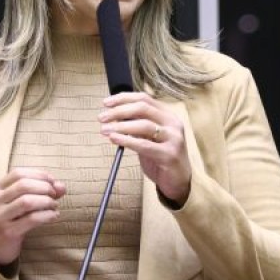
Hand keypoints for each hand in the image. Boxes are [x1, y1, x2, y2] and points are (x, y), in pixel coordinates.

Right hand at [0, 168, 65, 265]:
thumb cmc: (10, 220)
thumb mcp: (20, 202)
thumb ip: (39, 191)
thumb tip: (61, 186)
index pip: (18, 173)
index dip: (39, 175)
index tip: (52, 182)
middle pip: (24, 185)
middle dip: (44, 187)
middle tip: (55, 195)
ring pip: (27, 201)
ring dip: (46, 201)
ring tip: (54, 206)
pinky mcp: (8, 232)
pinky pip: (32, 219)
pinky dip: (47, 215)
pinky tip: (54, 216)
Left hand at [99, 91, 191, 206]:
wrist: (178, 181)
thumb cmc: (161, 158)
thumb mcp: (148, 138)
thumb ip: (136, 126)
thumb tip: (114, 116)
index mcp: (168, 115)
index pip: (144, 98)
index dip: (123, 98)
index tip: (106, 103)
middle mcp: (173, 123)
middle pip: (143, 108)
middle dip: (119, 110)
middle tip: (102, 117)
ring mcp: (173, 138)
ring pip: (144, 125)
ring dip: (120, 126)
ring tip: (105, 129)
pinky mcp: (169, 154)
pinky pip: (145, 145)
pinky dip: (127, 140)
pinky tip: (114, 138)